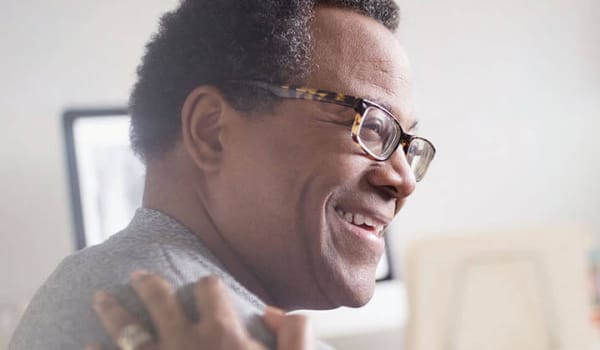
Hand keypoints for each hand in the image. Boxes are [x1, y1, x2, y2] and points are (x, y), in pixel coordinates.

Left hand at [86, 271, 313, 349]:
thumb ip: (295, 335)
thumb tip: (273, 310)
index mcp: (221, 334)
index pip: (210, 288)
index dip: (210, 285)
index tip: (207, 288)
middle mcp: (183, 342)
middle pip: (159, 298)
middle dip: (149, 284)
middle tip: (138, 276)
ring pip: (126, 327)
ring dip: (112, 310)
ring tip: (101, 297)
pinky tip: (86, 347)